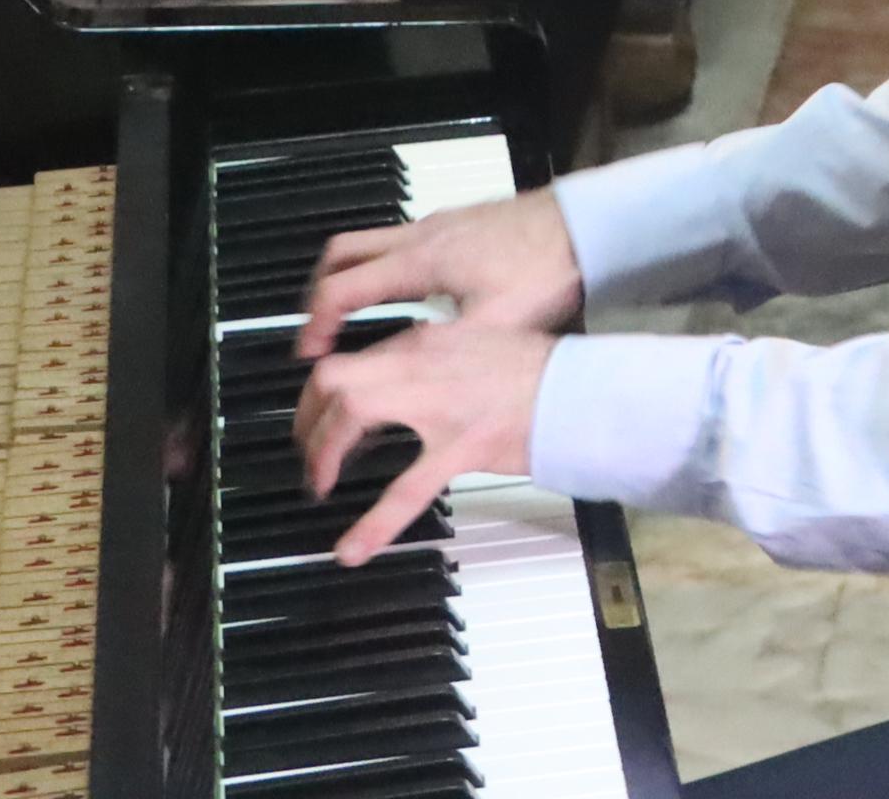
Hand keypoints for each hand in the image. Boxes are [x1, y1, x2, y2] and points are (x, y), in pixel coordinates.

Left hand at [298, 320, 558, 564]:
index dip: (324, 389)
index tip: (320, 412)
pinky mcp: (461, 447)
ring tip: (318, 484)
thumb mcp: (481, 344)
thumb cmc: (543, 372)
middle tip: (306, 449)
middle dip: (308, 417)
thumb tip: (412, 366)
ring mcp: (440, 406)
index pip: (355, 358)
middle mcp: (424, 364)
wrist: (581, 390)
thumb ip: (440, 355)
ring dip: (324, 452)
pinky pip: (405, 489)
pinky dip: (372, 522)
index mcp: (428, 342)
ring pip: (353, 413)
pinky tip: (353, 547)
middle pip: (334, 377)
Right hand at [299, 185, 586, 350]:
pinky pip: (402, 241)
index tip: (308, 354)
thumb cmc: (550, 266)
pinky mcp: (461, 225)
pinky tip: (407, 296)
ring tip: (351, 316)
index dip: (316, 325)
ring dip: (352, 276)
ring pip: (371, 242)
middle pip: (341, 253)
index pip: (342, 288)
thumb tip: (415, 382)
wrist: (588, 224)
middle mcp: (424, 236)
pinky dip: (385, 268)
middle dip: (319, 292)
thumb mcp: (499, 323)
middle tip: (315, 329)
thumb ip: (452, 352)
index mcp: (421, 261)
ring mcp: (441, 225)